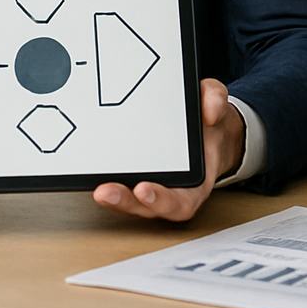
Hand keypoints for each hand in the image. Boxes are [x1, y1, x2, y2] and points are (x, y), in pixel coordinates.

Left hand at [93, 79, 244, 220]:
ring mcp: (150, 183)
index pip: (180, 203)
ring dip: (112, 198)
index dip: (162, 202)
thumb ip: (215, 101)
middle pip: (146, 207)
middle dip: (125, 202)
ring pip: (129, 201)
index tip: (144, 190)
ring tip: (98, 189)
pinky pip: (119, 183)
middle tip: (106, 192)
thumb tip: (210, 112)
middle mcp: (170, 188)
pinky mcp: (133, 173)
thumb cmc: (207, 123)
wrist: (205, 125)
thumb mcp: (216, 104)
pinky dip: (104, 180)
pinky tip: (91, 173)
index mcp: (195, 182)